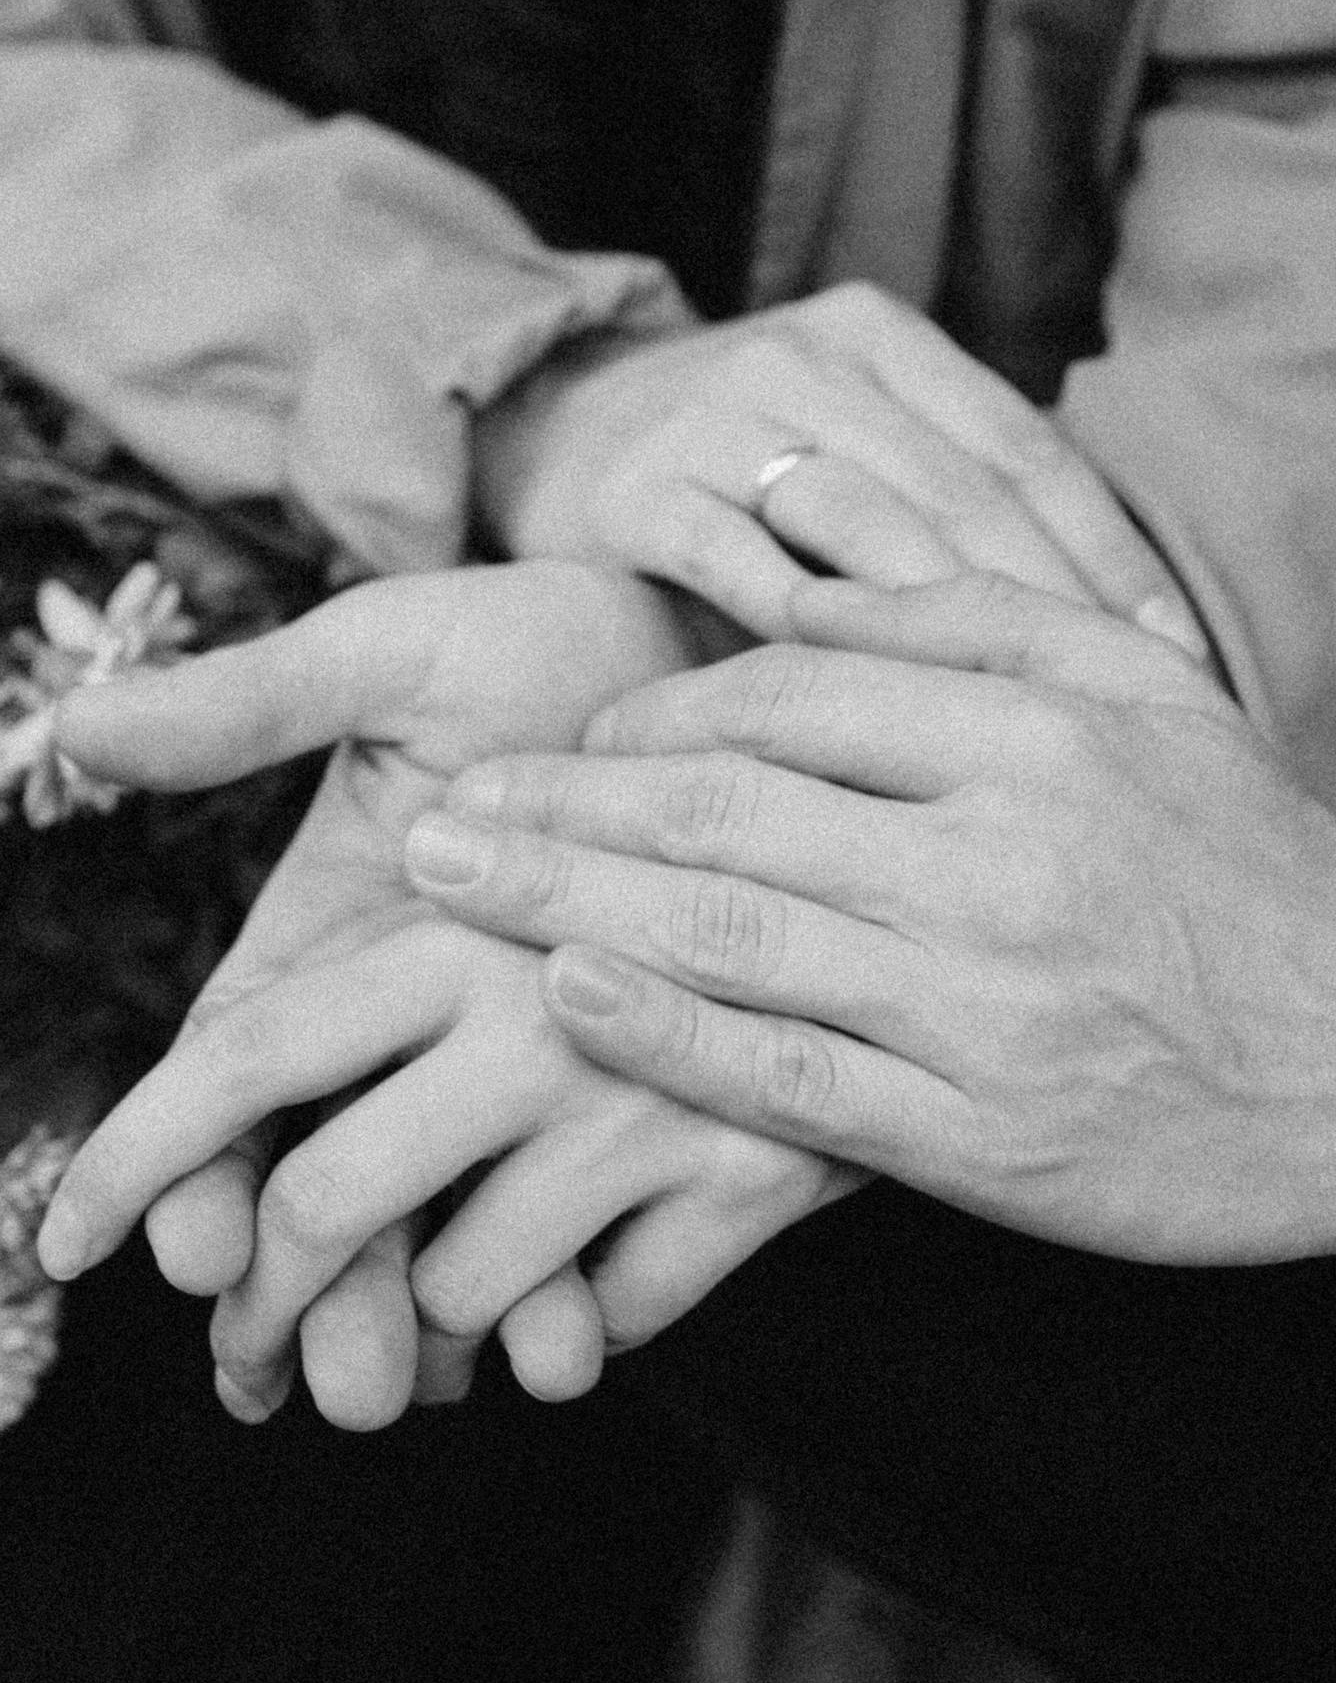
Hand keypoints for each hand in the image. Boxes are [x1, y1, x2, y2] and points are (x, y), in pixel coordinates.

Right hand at [36, 566, 848, 1419]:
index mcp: (320, 947)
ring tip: (398, 1394)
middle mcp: (402, 1036)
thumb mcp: (383, 656)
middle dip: (296, 1298)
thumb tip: (70, 724)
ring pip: (428, 1238)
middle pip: (312, 1192)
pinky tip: (565, 1355)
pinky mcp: (635, 1101)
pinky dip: (559, 1304)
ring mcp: (513, 1082)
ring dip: (402, 1328)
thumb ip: (247, 706)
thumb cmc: (533, 638)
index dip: (177, 1171)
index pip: (223, 1081)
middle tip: (308, 1381)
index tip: (182, 1247)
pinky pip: (583, 1232)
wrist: (711, 654)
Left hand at [407, 572, 1335, 1261]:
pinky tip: (567, 992)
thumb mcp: (1142, 694)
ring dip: (565, 899)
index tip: (571, 735)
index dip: (653, 711)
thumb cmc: (1242, 871)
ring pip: (730, 932)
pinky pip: (786, 1078)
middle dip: (560, 802)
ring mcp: (980, 1001)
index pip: (787, 696)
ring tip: (449, 877)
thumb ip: (966, 612)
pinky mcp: (978, 1136)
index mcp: (1030, 731)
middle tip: (439, 807)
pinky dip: (667, 1033)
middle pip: (723, 807)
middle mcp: (996, 856)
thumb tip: (796, 546)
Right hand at [475, 282, 1211, 658]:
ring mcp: (712, 414)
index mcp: (878, 337)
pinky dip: (813, 645)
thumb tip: (1116, 639)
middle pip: (959, 490)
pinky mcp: (634, 489)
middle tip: (1112, 716)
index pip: (1024, 446)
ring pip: (863, 526)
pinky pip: (743, 570)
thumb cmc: (726, 474)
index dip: (1108, 551)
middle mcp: (802, 355)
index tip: (1173, 653)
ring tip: (1015, 733)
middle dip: (1049, 606)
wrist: (534, 430)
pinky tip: (868, 720)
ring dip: (946, 634)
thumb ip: (944, 510)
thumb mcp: (843, 452)